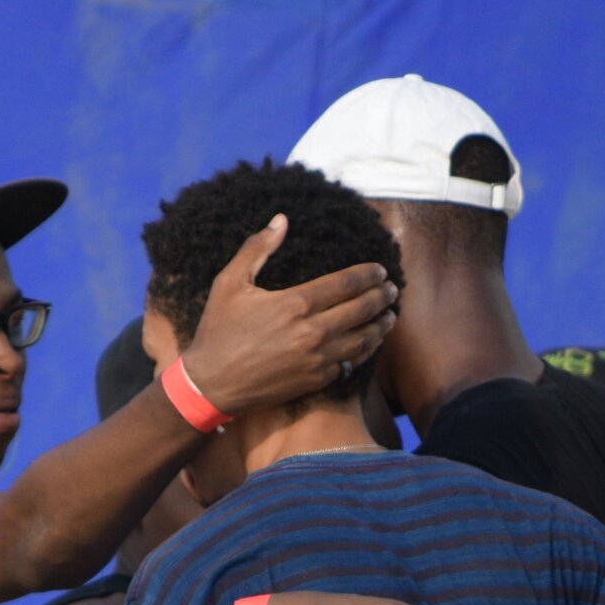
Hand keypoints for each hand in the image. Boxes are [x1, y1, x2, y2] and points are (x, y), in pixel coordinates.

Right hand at [177, 218, 400, 416]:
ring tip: (391, 315)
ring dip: (382, 325)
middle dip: (382, 296)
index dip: (368, 274)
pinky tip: (372, 342)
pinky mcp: (316, 380)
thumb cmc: (218, 331)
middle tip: (393, 288)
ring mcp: (317, 359)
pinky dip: (367, 350)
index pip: (346, 283)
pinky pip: (352, 363)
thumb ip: (257, 248)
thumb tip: (281, 219)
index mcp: (295, 303)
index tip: (380, 269)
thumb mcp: (229, 283)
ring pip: (364, 339)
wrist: (211, 385)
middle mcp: (312, 331)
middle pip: (362, 309)